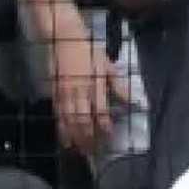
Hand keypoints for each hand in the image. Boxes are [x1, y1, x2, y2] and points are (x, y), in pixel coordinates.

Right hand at [46, 27, 127, 156]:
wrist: (64, 36)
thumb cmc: (88, 49)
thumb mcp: (106, 63)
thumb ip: (118, 84)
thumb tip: (133, 100)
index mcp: (93, 83)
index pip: (100, 111)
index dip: (105, 126)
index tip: (109, 137)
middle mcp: (78, 91)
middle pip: (83, 120)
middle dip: (88, 137)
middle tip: (93, 151)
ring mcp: (65, 93)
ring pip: (69, 121)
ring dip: (75, 138)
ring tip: (80, 151)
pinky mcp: (55, 94)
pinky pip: (58, 116)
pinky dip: (62, 130)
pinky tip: (65, 140)